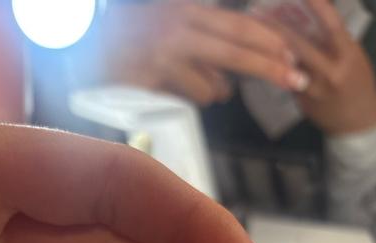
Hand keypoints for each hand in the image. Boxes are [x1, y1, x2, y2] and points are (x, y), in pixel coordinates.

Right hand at [79, 2, 307, 105]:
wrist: (77, 43)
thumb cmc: (124, 31)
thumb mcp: (164, 19)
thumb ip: (198, 30)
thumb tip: (231, 65)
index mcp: (185, 9)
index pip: (237, 24)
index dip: (268, 40)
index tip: (291, 54)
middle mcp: (178, 29)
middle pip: (237, 52)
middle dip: (271, 67)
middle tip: (298, 79)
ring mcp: (164, 57)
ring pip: (211, 84)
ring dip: (217, 91)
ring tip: (211, 87)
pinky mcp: (150, 83)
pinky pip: (186, 99)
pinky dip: (191, 99)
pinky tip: (178, 89)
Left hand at [267, 0, 375, 133]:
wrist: (356, 122)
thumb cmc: (357, 83)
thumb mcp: (354, 57)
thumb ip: (333, 42)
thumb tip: (309, 20)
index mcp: (348, 56)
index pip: (332, 26)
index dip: (318, 7)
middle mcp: (329, 72)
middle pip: (300, 45)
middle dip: (278, 27)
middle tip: (259, 11)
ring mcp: (312, 88)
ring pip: (287, 64)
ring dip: (269, 46)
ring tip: (254, 30)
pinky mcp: (300, 100)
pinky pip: (285, 78)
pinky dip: (274, 63)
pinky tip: (261, 54)